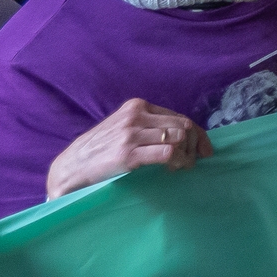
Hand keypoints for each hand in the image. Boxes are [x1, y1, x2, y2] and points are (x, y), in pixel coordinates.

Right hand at [45, 98, 210, 199]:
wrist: (70, 168)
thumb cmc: (100, 149)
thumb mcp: (123, 127)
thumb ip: (149, 125)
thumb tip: (186, 134)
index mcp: (137, 106)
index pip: (179, 116)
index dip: (198, 134)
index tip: (205, 150)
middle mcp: (135, 116)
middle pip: (184, 125)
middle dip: (195, 145)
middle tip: (194, 161)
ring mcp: (131, 134)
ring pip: (179, 137)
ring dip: (187, 155)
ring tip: (181, 167)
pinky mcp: (128, 154)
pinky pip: (168, 153)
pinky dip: (178, 162)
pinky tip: (173, 169)